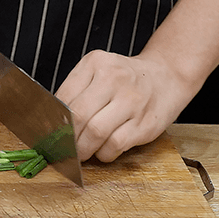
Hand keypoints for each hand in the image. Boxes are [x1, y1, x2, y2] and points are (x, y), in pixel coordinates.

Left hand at [55, 50, 195, 162]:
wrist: (167, 76)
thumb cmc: (125, 80)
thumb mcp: (98, 72)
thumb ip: (76, 92)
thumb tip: (52, 123)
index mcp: (96, 63)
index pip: (64, 98)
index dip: (53, 121)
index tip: (51, 134)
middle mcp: (114, 78)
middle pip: (78, 116)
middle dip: (67, 139)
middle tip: (63, 148)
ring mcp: (132, 101)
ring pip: (95, 133)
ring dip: (83, 150)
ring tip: (81, 152)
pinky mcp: (145, 123)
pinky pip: (115, 145)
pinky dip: (104, 154)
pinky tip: (103, 150)